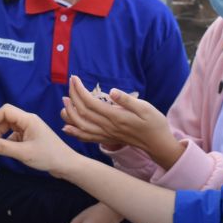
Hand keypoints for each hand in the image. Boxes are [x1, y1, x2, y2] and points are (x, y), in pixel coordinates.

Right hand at [0, 104, 80, 177]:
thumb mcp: (23, 153)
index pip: (5, 111)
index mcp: (28, 119)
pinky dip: (5, 141)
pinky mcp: (29, 137)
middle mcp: (28, 121)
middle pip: (5, 118)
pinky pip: (13, 135)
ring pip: (8, 126)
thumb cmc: (48, 156)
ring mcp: (29, 129)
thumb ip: (3, 148)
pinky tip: (2, 149)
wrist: (66, 164)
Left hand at [62, 76, 184, 168]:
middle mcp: (108, 127)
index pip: (91, 103)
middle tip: (70, 84)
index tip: (74, 78)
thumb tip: (113, 91)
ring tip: (65, 102)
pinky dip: (75, 132)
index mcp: (116, 117)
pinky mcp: (107, 139)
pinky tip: (67, 127)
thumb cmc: (154, 123)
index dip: (79, 90)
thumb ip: (127, 100)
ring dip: (70, 114)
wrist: (158, 144)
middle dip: (73, 97)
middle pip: (83, 112)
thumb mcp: (145, 108)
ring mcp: (106, 135)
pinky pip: (87, 137)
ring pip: (81, 126)